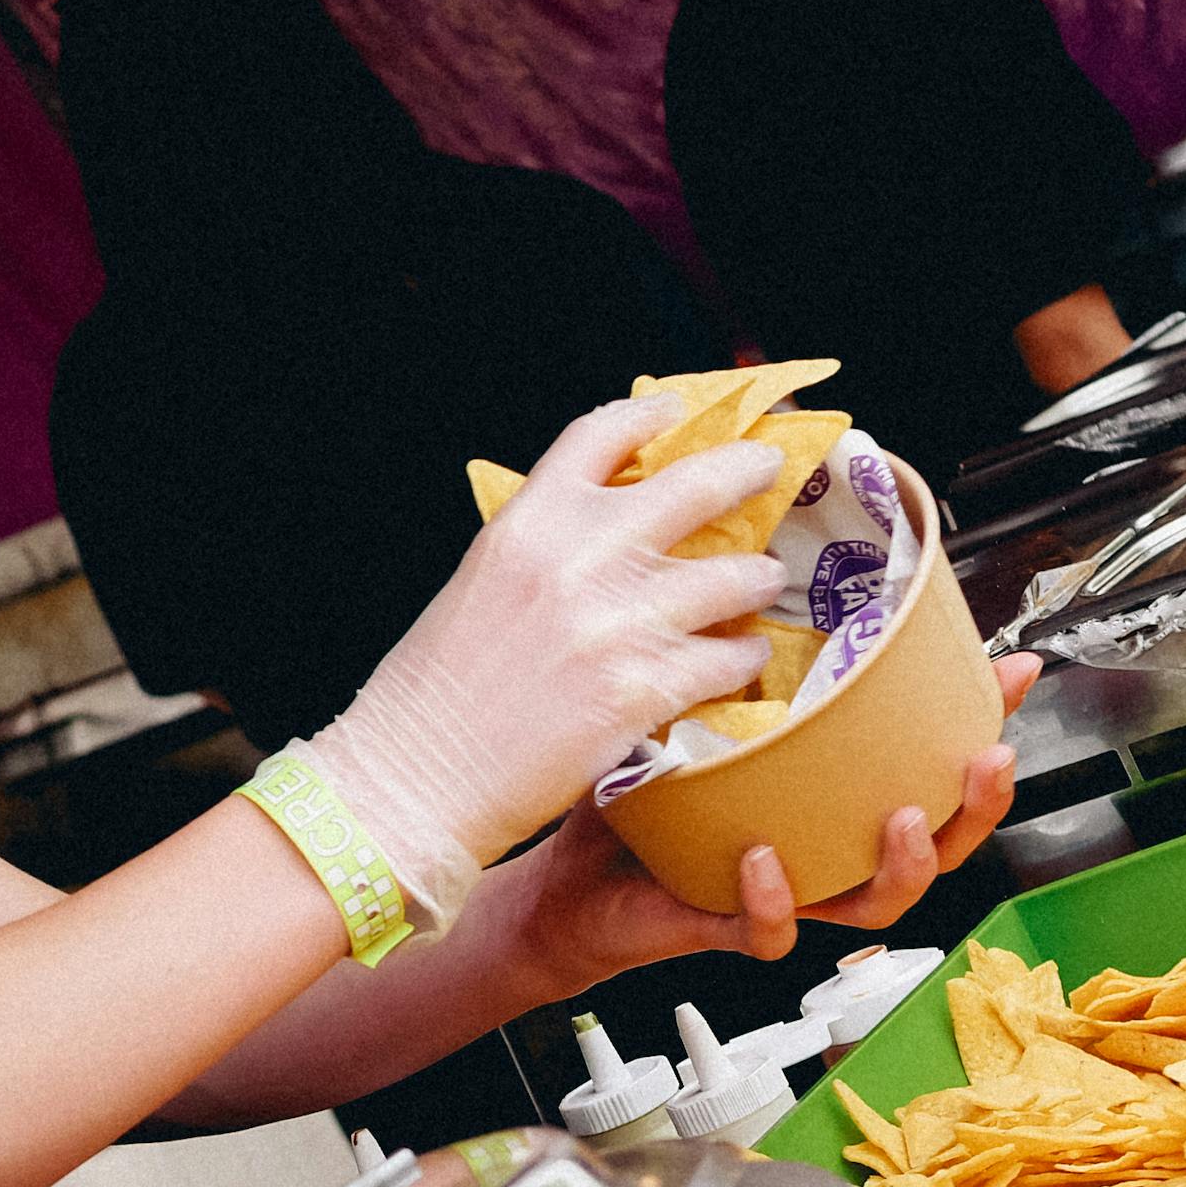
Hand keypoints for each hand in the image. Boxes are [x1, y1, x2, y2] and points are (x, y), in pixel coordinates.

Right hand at [305, 396, 791, 931]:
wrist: (417, 774)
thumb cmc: (434, 688)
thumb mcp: (482, 580)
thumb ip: (547, 545)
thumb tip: (612, 527)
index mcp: (528, 520)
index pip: (602, 435)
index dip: (651, 414)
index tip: (679, 412)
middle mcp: (579, 557)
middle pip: (696, 484)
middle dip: (747, 470)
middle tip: (768, 469)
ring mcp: (620, 623)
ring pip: (735, 577)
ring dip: (756, 578)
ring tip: (761, 582)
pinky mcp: (645, 689)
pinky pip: (729, 659)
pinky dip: (742, 658)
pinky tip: (741, 661)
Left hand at [517, 654, 1038, 986]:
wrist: (573, 876)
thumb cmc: (648, 793)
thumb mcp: (709, 713)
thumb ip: (760, 664)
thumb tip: (788, 587)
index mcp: (832, 801)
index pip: (935, 776)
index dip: (983, 729)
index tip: (1011, 678)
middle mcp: (823, 850)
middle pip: (933, 848)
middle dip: (974, 811)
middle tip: (985, 761)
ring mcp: (784, 891)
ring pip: (871, 903)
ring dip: (899, 866)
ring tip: (899, 820)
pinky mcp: (725, 922)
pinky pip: (768, 928)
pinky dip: (773, 901)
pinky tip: (764, 860)